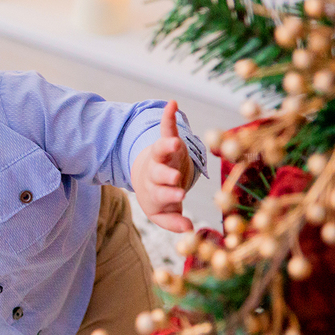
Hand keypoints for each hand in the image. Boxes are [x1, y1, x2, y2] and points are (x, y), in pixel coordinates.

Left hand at [131, 100, 194, 232]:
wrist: (146, 179)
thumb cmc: (159, 199)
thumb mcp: (164, 214)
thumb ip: (174, 222)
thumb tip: (188, 230)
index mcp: (155, 191)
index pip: (161, 194)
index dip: (169, 195)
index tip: (179, 196)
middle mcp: (156, 173)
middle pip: (159, 174)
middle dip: (167, 176)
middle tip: (175, 178)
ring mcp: (161, 157)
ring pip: (161, 151)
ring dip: (167, 146)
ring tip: (175, 142)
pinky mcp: (166, 142)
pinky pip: (166, 128)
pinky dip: (169, 116)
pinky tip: (172, 104)